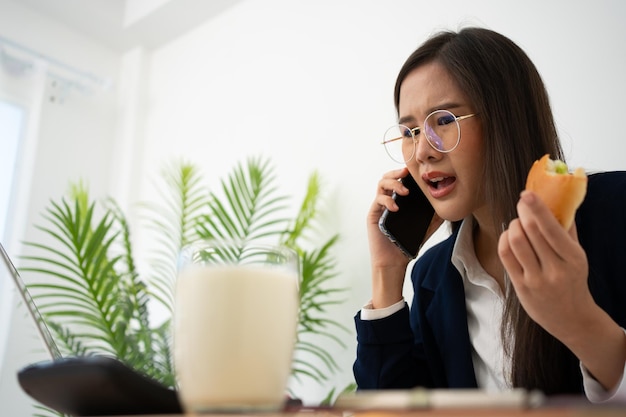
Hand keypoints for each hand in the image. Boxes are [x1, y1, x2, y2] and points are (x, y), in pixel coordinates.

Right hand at [367, 167, 441, 307]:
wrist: (394, 260)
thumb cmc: (407, 243)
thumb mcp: (426, 227)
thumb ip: (434, 216)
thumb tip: (446, 205)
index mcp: (399, 200)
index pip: (400, 180)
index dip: (406, 172)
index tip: (416, 171)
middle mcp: (388, 200)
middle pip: (388, 177)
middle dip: (397, 172)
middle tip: (407, 173)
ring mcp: (380, 206)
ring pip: (381, 184)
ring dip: (393, 183)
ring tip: (404, 191)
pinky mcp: (373, 214)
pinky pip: (378, 200)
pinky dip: (387, 200)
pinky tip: (396, 207)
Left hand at [497, 190, 591, 337]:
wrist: (572, 318)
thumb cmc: (573, 280)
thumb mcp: (577, 256)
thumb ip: (568, 230)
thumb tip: (559, 200)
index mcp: (573, 258)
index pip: (550, 228)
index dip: (536, 208)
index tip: (527, 193)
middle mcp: (555, 269)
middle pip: (530, 231)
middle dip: (523, 211)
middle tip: (523, 203)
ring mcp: (536, 279)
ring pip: (516, 241)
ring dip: (513, 225)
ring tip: (518, 223)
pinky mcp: (520, 287)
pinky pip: (505, 255)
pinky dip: (504, 239)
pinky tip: (509, 236)